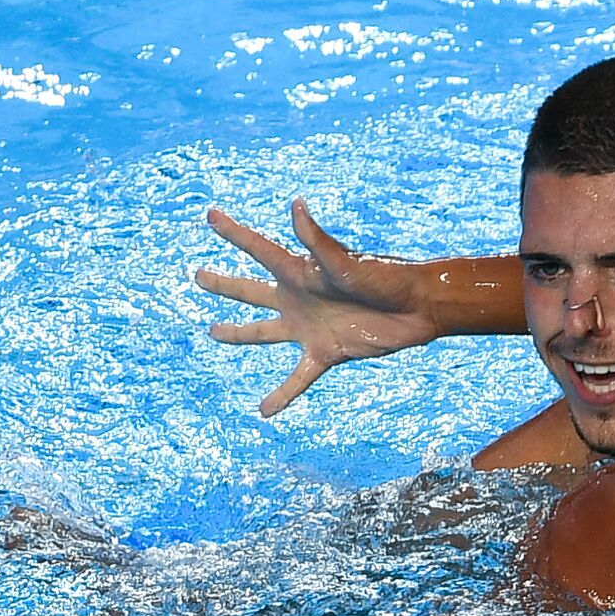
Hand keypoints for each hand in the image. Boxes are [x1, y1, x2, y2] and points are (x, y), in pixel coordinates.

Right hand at [197, 199, 438, 415]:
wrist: (417, 307)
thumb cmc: (384, 277)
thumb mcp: (345, 260)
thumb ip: (316, 239)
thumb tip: (295, 205)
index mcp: (299, 271)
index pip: (258, 249)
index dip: (233, 232)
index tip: (210, 215)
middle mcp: (298, 298)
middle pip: (250, 290)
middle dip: (224, 284)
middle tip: (198, 276)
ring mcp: (309, 327)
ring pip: (263, 332)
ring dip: (238, 333)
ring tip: (213, 332)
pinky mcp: (326, 352)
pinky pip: (298, 378)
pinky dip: (282, 395)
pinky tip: (263, 411)